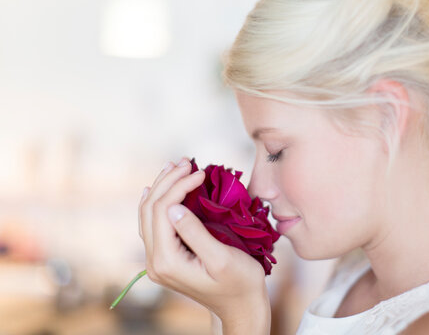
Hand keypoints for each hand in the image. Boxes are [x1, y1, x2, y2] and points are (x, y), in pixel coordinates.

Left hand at [139, 158, 270, 328]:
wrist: (240, 306)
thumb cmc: (239, 282)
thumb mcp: (221, 258)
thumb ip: (195, 233)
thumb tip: (174, 207)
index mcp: (167, 261)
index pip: (162, 211)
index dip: (178, 186)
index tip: (201, 171)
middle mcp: (155, 261)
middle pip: (150, 209)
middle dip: (168, 181)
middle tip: (187, 161)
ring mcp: (158, 260)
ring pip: (148, 214)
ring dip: (161, 187)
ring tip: (176, 166)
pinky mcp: (165, 257)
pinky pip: (154, 224)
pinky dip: (159, 202)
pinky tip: (158, 189)